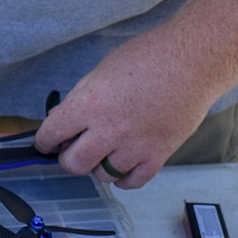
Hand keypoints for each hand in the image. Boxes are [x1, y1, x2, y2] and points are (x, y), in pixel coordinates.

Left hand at [33, 28, 214, 188]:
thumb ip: (81, 97)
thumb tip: (63, 117)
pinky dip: (124, 177)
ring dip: (99, 166)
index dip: (44, 141)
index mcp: (90, 103)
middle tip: (73, 149)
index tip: (46, 143)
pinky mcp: (158, 155)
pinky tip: (124, 164)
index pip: (52, 133)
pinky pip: (133, 182)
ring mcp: (135, 145)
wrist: (192, 60)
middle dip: (68, 158)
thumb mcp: (102, 70)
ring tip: (105, 150)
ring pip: (103, 176)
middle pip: (74, 164)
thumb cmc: (149, 56)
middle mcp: (109, 129)